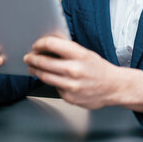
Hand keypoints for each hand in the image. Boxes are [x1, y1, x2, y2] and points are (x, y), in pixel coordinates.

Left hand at [23, 36, 142, 112]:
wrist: (114, 87)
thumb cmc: (100, 69)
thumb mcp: (86, 54)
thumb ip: (68, 50)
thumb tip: (48, 46)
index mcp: (79, 55)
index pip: (52, 44)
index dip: (40, 44)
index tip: (36, 45)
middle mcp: (74, 70)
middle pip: (43, 62)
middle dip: (32, 58)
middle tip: (28, 57)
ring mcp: (71, 85)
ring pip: (44, 76)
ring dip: (35, 70)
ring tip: (32, 67)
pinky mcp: (69, 97)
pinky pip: (54, 87)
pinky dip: (51, 82)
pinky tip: (53, 78)